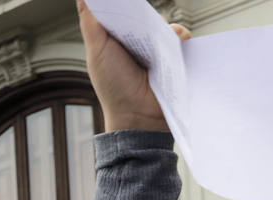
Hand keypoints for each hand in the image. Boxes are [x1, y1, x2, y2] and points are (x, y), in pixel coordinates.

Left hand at [77, 0, 190, 132]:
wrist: (139, 116)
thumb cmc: (113, 86)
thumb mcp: (98, 51)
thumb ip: (91, 22)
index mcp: (116, 39)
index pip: (120, 10)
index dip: (122, 3)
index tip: (126, 2)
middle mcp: (136, 41)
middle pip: (143, 14)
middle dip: (143, 11)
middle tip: (141, 18)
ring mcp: (156, 49)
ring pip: (163, 23)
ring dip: (162, 25)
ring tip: (157, 36)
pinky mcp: (174, 56)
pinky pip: (181, 37)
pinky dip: (179, 36)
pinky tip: (176, 43)